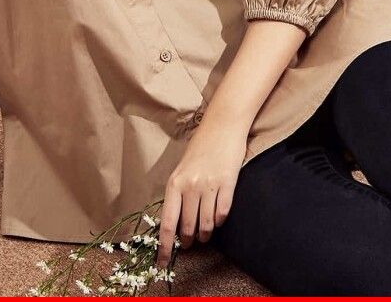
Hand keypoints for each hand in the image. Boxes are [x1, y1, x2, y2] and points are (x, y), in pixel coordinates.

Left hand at [156, 119, 246, 267]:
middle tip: (190, 244)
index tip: (162, 264)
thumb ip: (178, 193)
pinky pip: (223, 214)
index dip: (165, 247)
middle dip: (188, 241)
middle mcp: (190, 186)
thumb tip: (175, 223)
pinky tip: (217, 216)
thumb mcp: (182, 169)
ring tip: (204, 232)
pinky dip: (220, 220)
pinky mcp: (228, 184)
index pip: (167, 223)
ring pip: (207, 225)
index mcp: (174, 182)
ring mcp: (209, 186)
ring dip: (205, 233)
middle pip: (188, 227)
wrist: (222, 126)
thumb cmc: (200, 147)